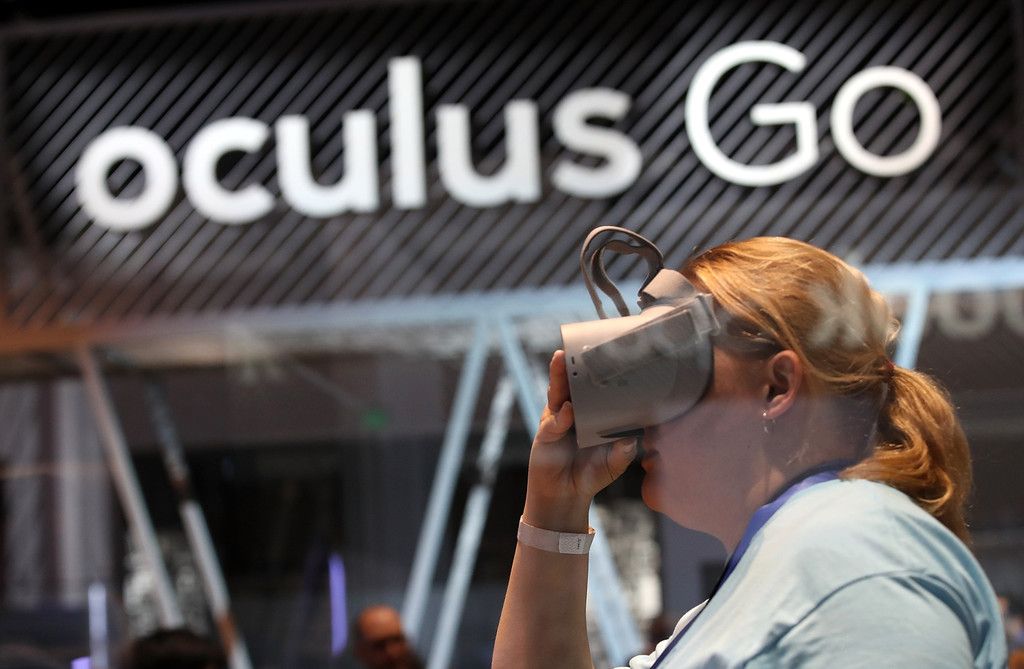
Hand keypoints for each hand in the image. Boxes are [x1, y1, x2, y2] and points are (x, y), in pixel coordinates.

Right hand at [522, 350, 637, 532]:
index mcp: (588, 414)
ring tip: (560, 359)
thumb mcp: (613, 463)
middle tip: (574, 345)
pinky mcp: (545, 436)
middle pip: (570, 383)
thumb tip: (632, 441)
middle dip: (570, 364)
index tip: (600, 351)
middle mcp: (571, 413)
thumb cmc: (590, 475)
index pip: (589, 387)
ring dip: (557, 377)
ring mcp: (556, 422)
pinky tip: (567, 411)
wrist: (566, 497)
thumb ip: (622, 453)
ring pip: (556, 394)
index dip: (592, 370)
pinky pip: (552, 423)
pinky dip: (560, 417)